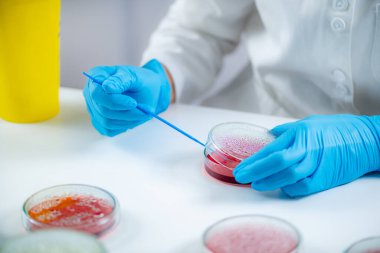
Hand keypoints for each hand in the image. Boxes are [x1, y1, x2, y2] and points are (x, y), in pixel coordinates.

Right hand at [83, 59, 170, 136]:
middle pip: (102, 110)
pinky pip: (110, 130)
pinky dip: (125, 126)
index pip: (97, 94)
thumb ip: (121, 80)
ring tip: (142, 113)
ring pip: (107, 122)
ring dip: (128, 120)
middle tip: (144, 111)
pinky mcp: (100, 122)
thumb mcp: (134, 77)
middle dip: (126, 112)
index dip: (114, 101)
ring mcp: (94, 109)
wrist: (147, 92)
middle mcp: (91, 93)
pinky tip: (134, 117)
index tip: (134, 103)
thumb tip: (107, 87)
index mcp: (96, 76)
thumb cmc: (140, 81)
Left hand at [233, 115, 379, 196]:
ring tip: (257, 185)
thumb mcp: (308, 123)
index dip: (254, 160)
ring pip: (290, 176)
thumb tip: (268, 137)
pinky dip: (291, 189)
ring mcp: (317, 163)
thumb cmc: (336, 129)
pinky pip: (305, 186)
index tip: (241, 167)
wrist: (365, 139)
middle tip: (242, 177)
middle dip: (256, 171)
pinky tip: (281, 188)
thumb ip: (287, 132)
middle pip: (277, 162)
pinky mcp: (327, 177)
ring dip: (271, 182)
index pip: (271, 149)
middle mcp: (307, 148)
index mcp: (300, 133)